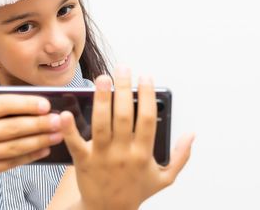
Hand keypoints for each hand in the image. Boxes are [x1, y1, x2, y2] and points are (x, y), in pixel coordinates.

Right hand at [0, 94, 62, 181]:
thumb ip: (2, 108)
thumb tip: (39, 107)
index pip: (2, 105)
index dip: (26, 104)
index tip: (47, 105)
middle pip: (12, 128)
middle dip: (39, 124)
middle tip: (59, 121)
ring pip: (15, 147)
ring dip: (40, 141)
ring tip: (58, 135)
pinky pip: (12, 162)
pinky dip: (31, 156)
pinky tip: (45, 149)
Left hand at [60, 67, 194, 209]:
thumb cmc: (136, 191)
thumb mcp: (165, 178)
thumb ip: (180, 156)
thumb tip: (192, 134)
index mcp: (143, 154)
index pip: (148, 120)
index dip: (147, 96)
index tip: (145, 77)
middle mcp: (123, 154)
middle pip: (124, 116)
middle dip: (124, 90)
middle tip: (122, 68)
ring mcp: (102, 157)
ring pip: (101, 124)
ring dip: (101, 100)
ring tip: (102, 79)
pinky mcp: (83, 162)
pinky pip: (75, 144)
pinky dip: (70, 128)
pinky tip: (67, 111)